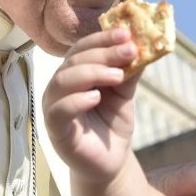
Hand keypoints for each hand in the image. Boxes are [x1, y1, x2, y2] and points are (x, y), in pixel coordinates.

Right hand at [42, 28, 137, 182]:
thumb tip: (141, 45)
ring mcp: (54, 107)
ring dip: (91, 72)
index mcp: (74, 73)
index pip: (82, 48)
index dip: (103, 38)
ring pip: (63, 81)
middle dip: (103, 53)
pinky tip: (96, 97)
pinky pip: (59, 111)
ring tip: (118, 76)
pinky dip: (76, 100)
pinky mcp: (56, 130)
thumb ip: (129, 72)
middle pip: (74, 60)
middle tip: (129, 50)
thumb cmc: (112, 124)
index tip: (127, 33)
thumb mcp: (124, 94)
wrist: (111, 161)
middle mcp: (60, 87)